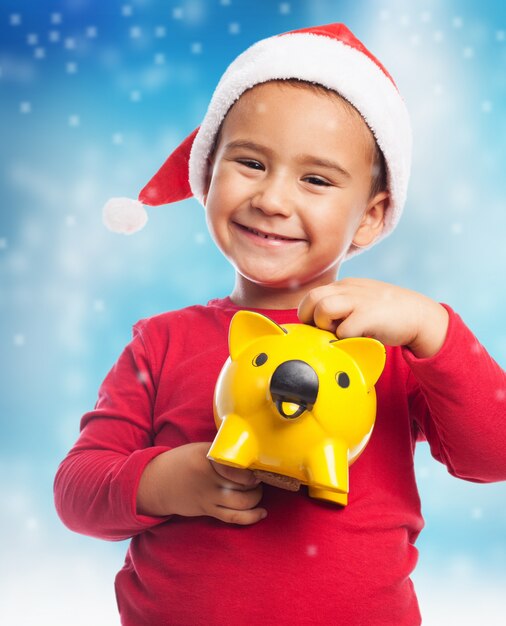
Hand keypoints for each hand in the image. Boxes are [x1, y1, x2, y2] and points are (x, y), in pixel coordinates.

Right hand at [136, 442, 266, 524]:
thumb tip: (249, 454)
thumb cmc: (182, 461)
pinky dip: (250, 517)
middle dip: (256, 483)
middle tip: (260, 477)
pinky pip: (233, 517)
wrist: (158, 483)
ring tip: (257, 490)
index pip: (235, 467)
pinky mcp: (208, 511)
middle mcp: (208, 479)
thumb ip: (221, 452)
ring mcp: (208, 497)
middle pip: (241, 485)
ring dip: (256, 497)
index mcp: (206, 459)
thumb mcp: (200, 449)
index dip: (250, 470)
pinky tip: (262, 512)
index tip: (257, 467)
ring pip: (241, 502)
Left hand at [298, 278, 448, 357]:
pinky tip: (355, 340)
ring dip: (325, 326)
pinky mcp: (369, 315)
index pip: (311, 295)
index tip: (318, 328)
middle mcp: (349, 289)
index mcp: (344, 285)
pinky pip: (343, 330)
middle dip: (310, 319)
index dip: (308, 314)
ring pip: (323, 309)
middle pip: (312, 298)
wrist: (419, 315)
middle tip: (324, 332)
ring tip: (339, 334)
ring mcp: (359, 300)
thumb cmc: (385, 314)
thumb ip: (339, 307)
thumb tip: (315, 325)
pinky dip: (344, 339)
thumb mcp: (359, 301)